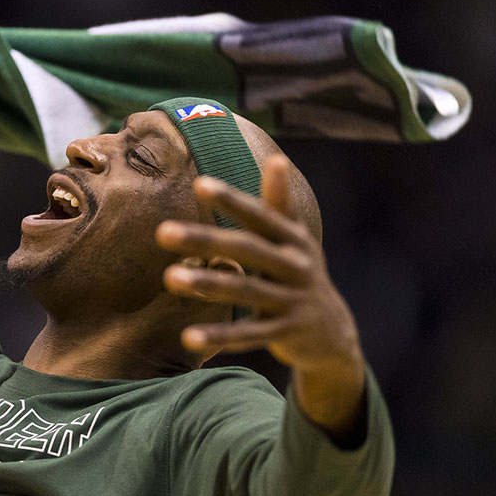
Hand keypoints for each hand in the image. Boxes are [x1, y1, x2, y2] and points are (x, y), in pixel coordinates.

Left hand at [156, 156, 364, 432]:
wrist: (333, 334)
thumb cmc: (300, 276)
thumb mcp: (295, 240)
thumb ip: (279, 204)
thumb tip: (277, 158)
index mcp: (294, 239)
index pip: (259, 215)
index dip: (231, 200)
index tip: (198, 184)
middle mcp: (296, 266)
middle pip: (247, 249)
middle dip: (206, 240)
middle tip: (162, 232)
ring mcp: (293, 301)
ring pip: (246, 290)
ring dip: (207, 284)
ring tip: (169, 278)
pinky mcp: (287, 334)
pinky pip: (250, 334)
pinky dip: (220, 337)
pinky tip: (188, 337)